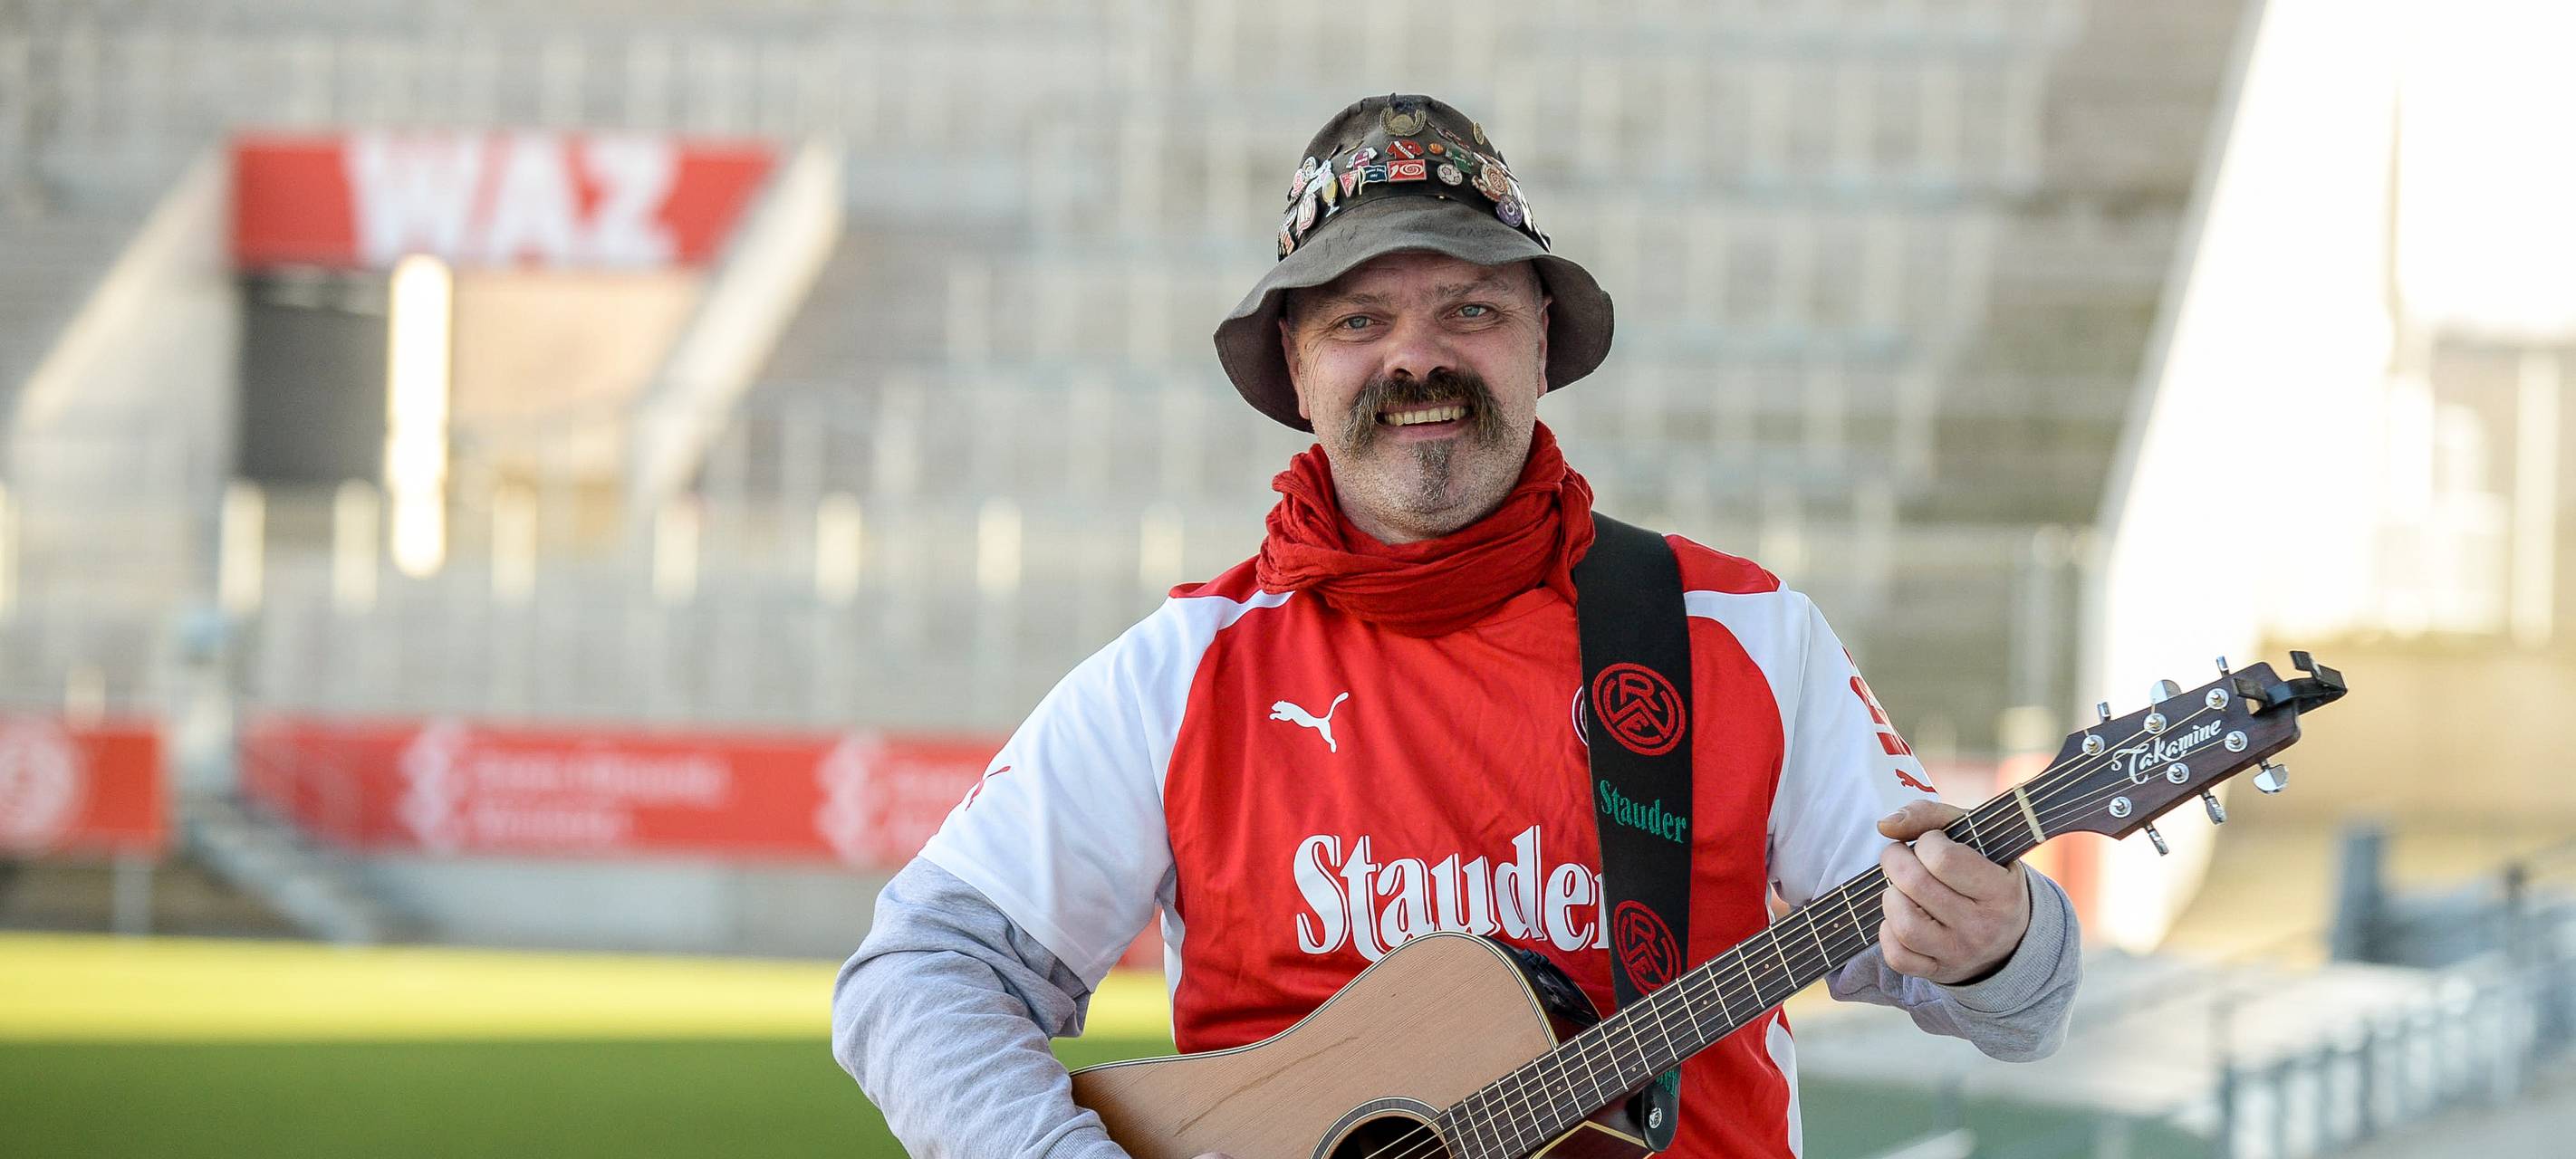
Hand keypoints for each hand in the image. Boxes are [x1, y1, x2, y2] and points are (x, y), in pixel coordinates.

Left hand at [1874, 801, 2030, 984]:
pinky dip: (1887, 932)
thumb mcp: (1977, 839)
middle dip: (1895, 860)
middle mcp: (1983, 927)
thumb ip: (1932, 817)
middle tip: (1899, 855)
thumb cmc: (1984, 874)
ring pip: (1904, 924)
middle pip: (1917, 886)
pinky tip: (1901, 915)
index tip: (1931, 842)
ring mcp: (1959, 954)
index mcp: (2001, 891)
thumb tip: (1885, 825)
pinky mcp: (1938, 972)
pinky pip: (1897, 956)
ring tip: (1900, 887)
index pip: (1945, 859)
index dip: (1927, 841)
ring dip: (1891, 897)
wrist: (2009, 937)